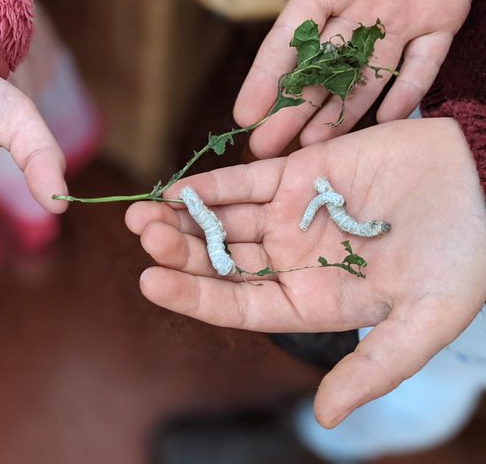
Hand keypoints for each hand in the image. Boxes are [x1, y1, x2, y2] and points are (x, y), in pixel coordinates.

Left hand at [125, 118, 485, 426]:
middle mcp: (293, 261)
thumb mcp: (425, 319)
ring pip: (223, 220)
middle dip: (180, 251)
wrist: (485, 182)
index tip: (150, 282)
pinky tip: (176, 190)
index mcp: (313, 301)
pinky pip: (243, 182)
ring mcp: (291, 216)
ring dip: (182, 218)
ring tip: (142, 214)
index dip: (196, 296)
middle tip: (143, 237)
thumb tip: (324, 418)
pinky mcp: (298, 174)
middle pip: (222, 261)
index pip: (240, 305)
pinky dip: (210, 185)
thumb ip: (375, 367)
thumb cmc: (465, 255)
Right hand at [220, 0, 485, 156]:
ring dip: (340, 113)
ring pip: (365, 77)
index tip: (243, 113)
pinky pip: (424, 62)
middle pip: (320, 72)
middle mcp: (355, 12)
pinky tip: (386, 120)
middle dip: (294, 110)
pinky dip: (408, 90)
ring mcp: (398, 20)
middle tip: (269, 148)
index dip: (266, 78)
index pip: (287, 42)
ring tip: (313, 148)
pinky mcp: (441, 19)